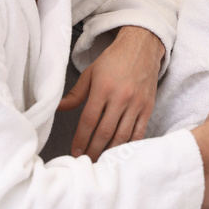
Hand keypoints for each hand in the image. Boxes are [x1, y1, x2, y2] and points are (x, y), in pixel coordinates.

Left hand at [59, 26, 164, 160]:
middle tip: (86, 161)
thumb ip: (76, 93)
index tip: (75, 152)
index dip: (80, 139)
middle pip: (105, 132)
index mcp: (103, 88)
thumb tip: (59, 109)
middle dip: (93, 150)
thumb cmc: (114, 60)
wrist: (142, 47)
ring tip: (101, 160)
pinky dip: (130, 145)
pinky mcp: (148, 107)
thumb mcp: (91, 72)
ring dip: (110, 151)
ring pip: (122, 135)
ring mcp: (136, 104)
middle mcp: (121, 97)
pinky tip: (121, 152)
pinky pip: (139, 132)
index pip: (89, 120)